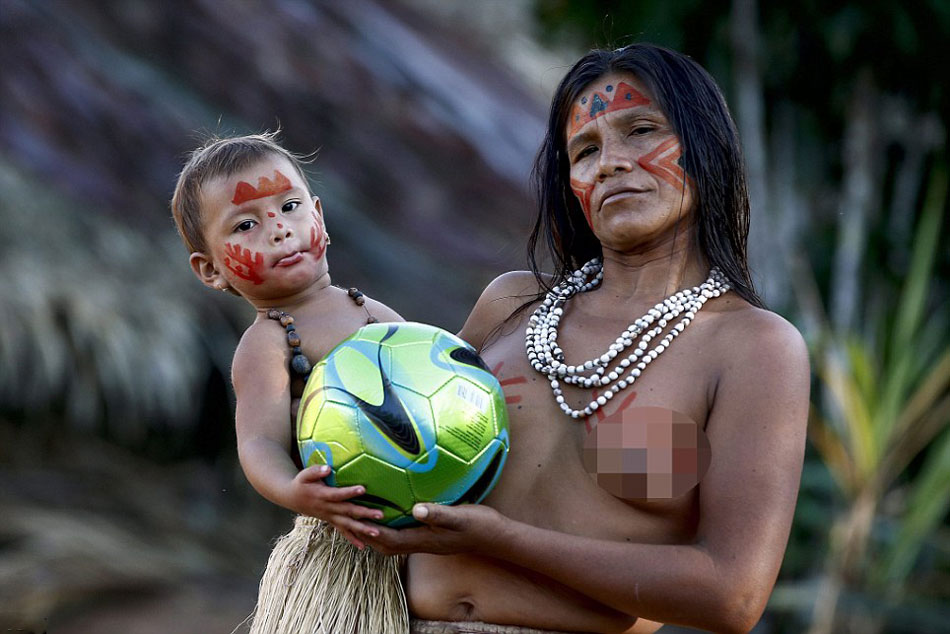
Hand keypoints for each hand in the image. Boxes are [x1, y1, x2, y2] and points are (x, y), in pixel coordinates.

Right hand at [287, 465, 383, 548]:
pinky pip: (342, 532)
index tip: (363, 489)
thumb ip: (315, 471)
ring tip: (377, 532)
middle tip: (380, 514)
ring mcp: (330, 517)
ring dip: (362, 529)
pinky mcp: (331, 521)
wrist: (292, 498)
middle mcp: (327, 509)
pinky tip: (363, 546)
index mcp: (322, 495)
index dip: (349, 492)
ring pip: (348, 524)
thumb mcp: (304, 475)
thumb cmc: (301, 483)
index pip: (337, 494)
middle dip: (364, 514)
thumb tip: (328, 468)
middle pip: (348, 511)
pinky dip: (352, 539)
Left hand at [365, 503, 503, 555]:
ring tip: (365, 520)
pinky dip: (393, 529)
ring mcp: (427, 541)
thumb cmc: (478, 525)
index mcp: (425, 540)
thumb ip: (437, 514)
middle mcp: (422, 543)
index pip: (391, 539)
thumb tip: (416, 510)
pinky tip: (392, 517)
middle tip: (354, 521)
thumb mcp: (459, 516)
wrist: (495, 536)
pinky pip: (405, 536)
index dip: (373, 532)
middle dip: (369, 536)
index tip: (357, 519)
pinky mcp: (432, 537)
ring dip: (379, 534)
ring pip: (395, 543)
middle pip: (388, 546)